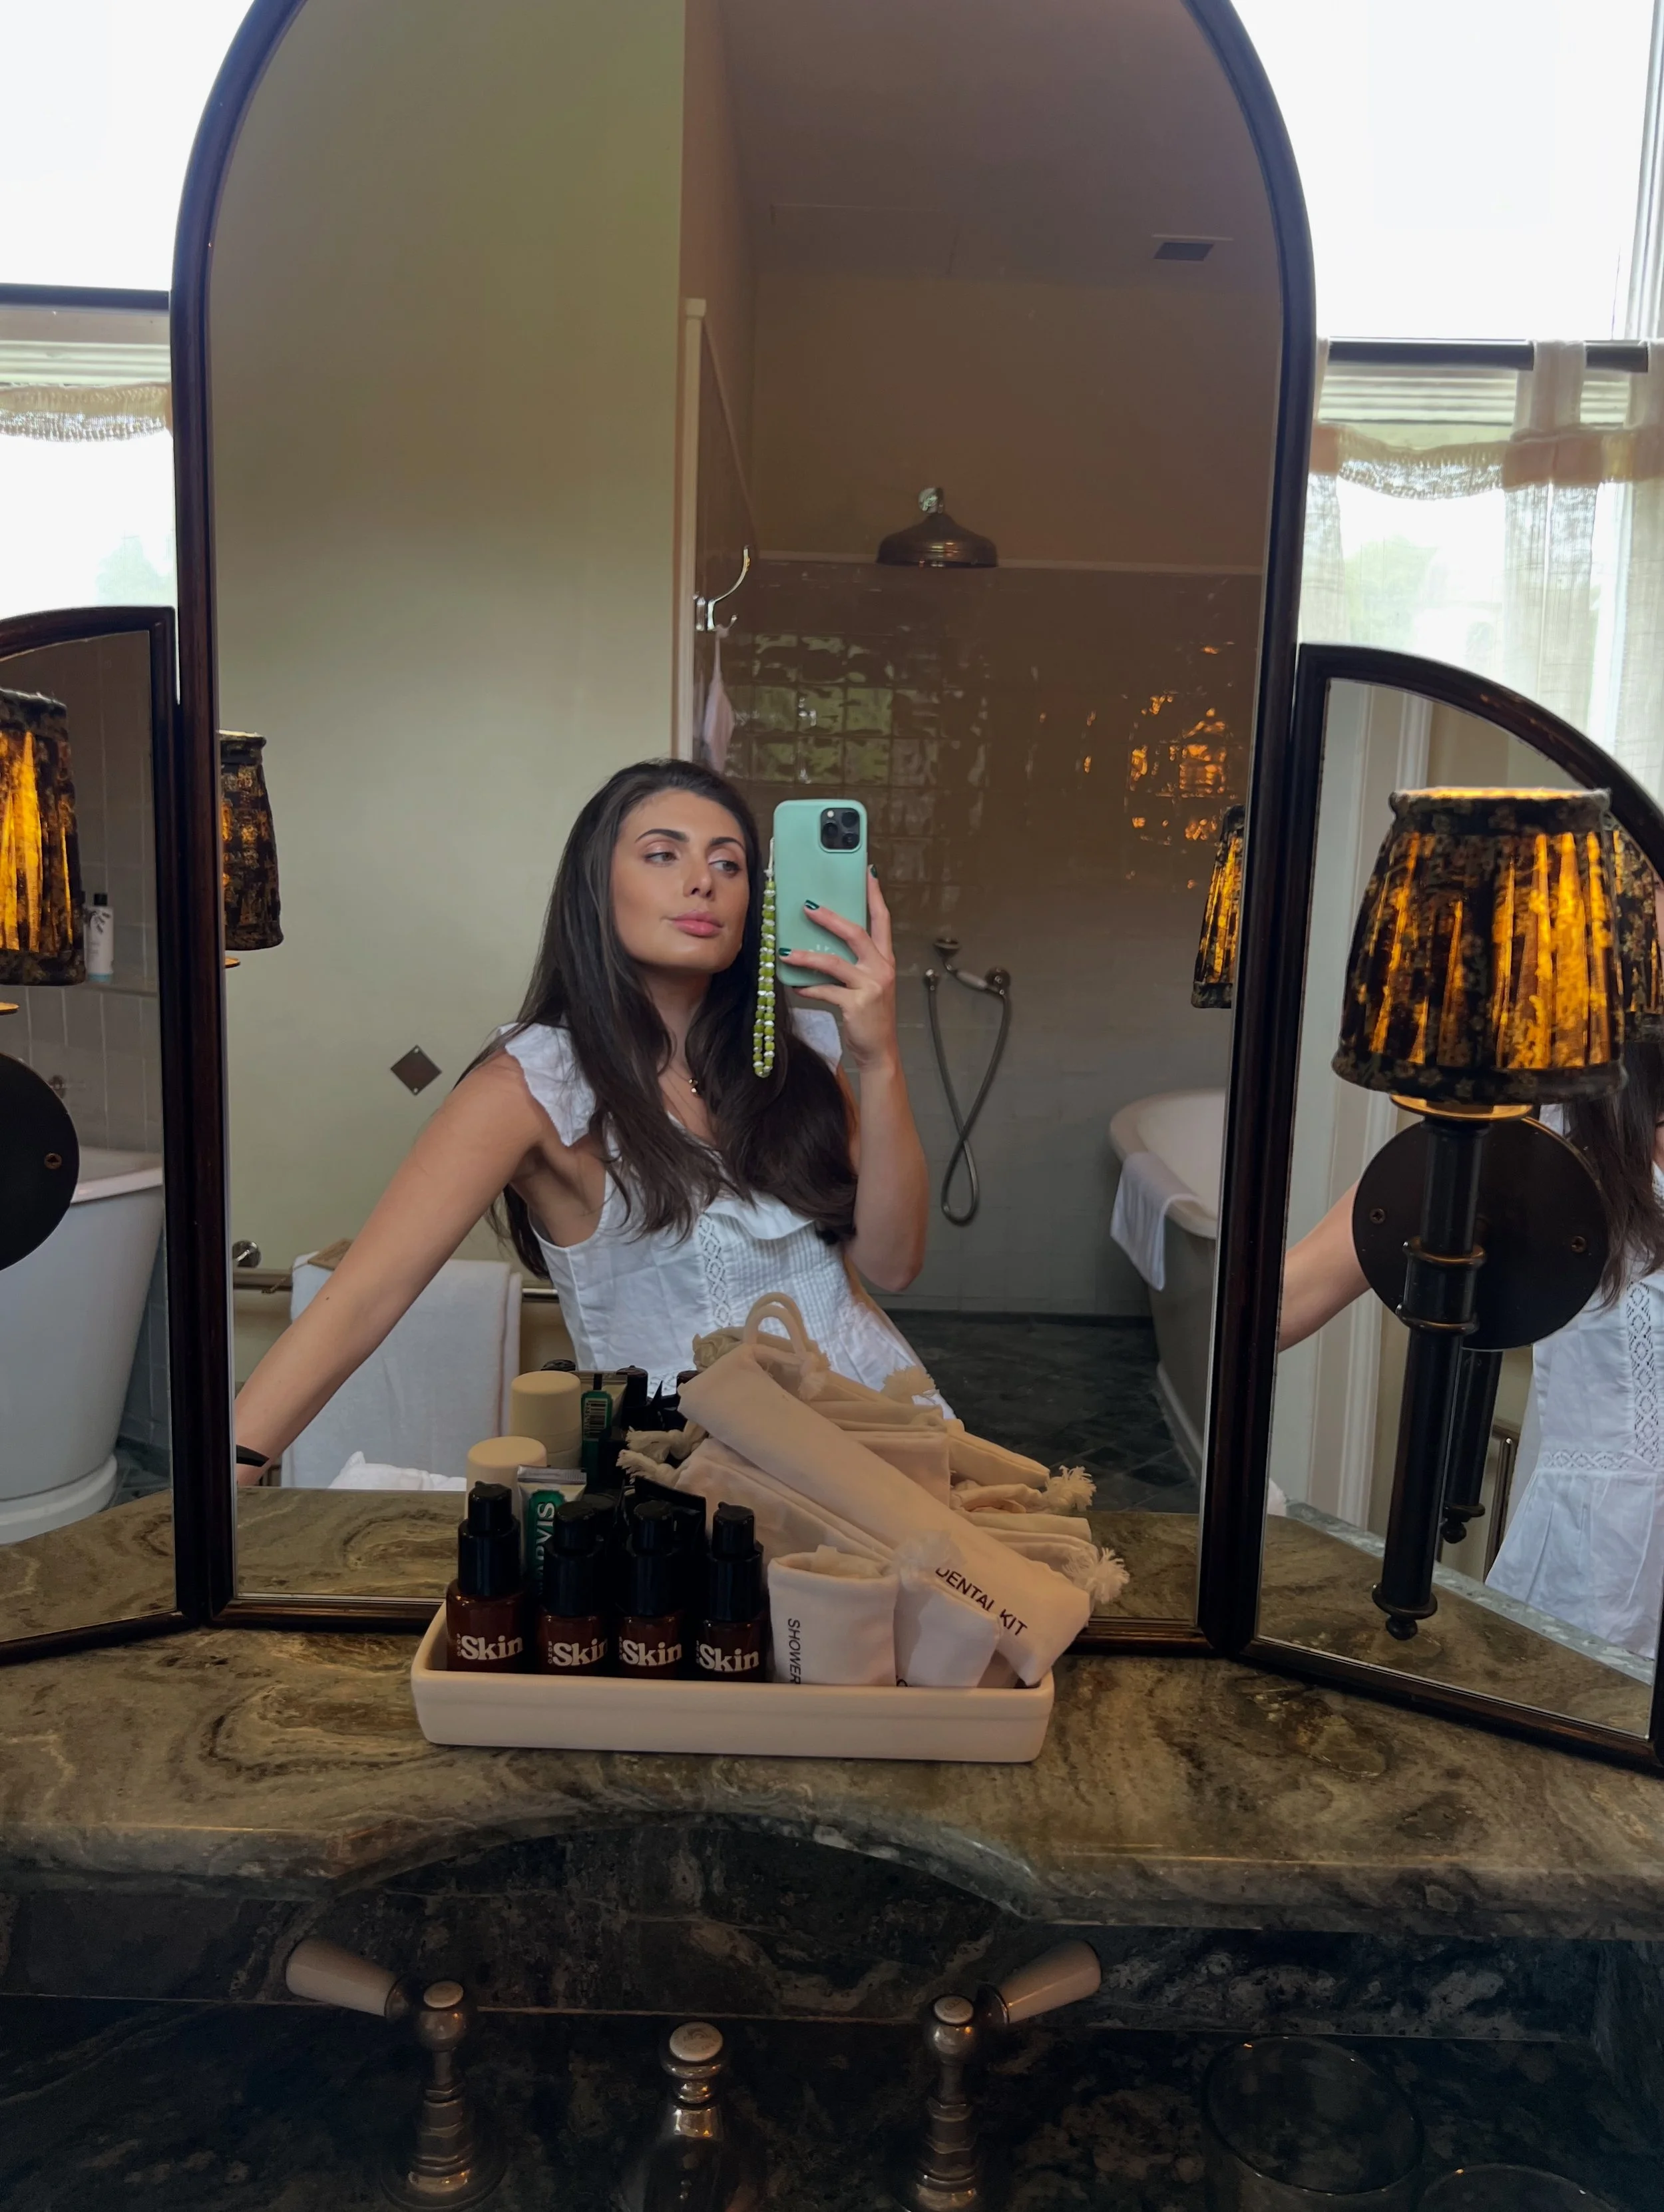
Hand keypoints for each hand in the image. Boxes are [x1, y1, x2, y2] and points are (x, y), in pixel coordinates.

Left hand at [783, 870, 898, 1071]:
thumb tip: (822, 943)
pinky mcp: (856, 1005)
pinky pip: (826, 991)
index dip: (874, 896)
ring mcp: (870, 986)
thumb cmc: (870, 1015)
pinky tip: (794, 985)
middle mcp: (881, 968)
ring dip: (808, 956)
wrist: (880, 1050)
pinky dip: (807, 987)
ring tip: (786, 952)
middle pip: (856, 934)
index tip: (866, 873)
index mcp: (885, 959)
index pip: (882, 920)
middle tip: (807, 907)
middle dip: (830, 918)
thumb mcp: (869, 984)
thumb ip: (854, 963)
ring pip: (835, 963)